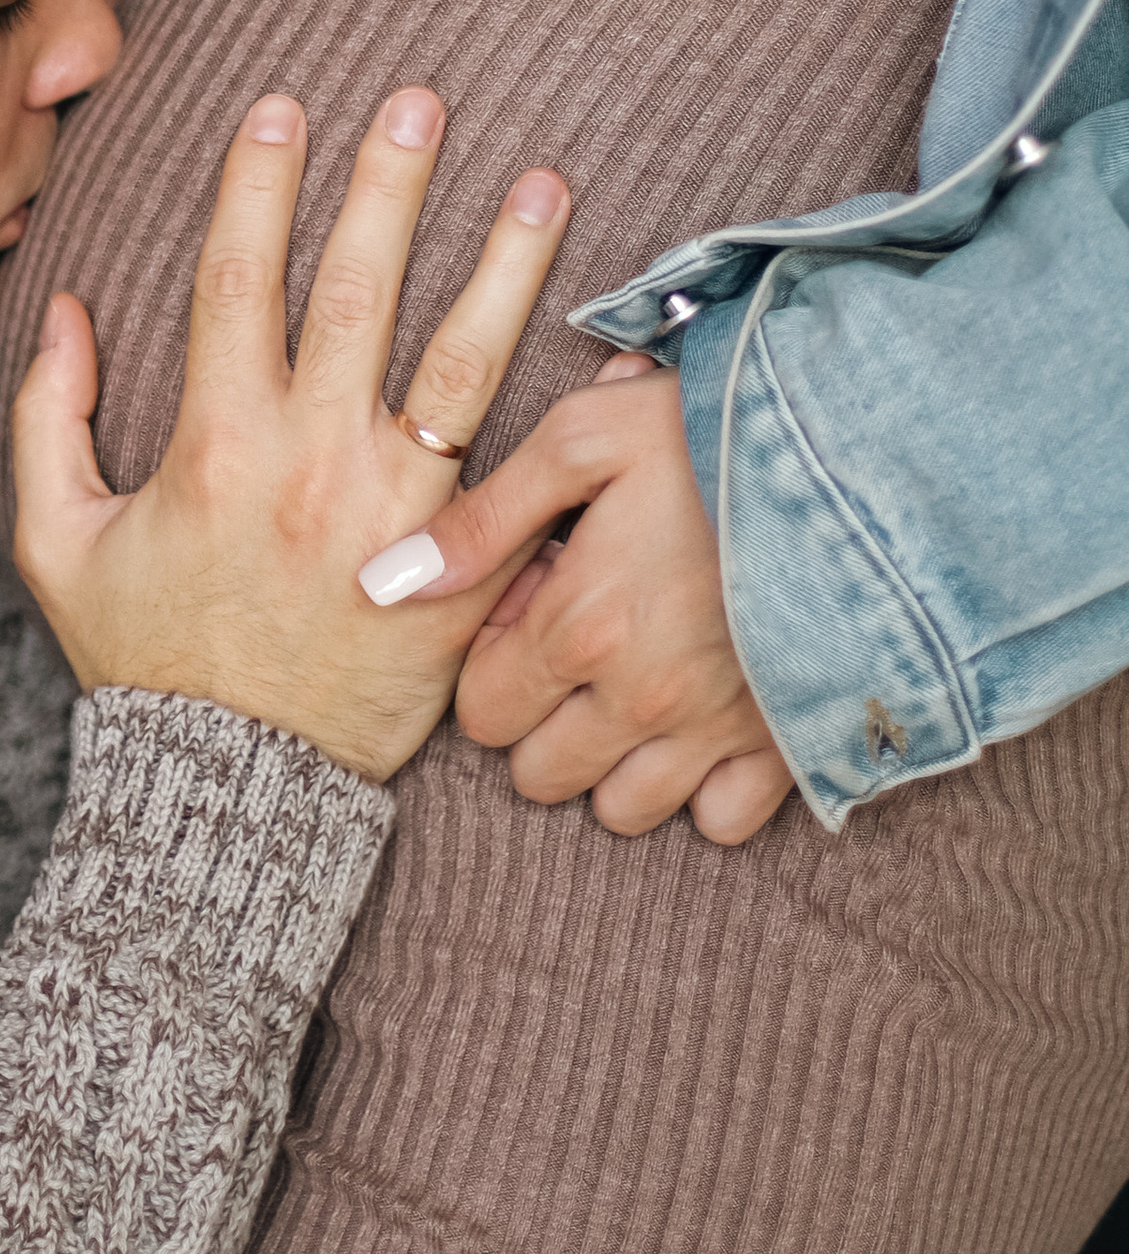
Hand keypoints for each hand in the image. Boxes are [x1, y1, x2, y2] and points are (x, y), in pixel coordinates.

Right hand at [8, 87, 571, 783]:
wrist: (232, 793)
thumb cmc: (142, 663)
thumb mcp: (55, 542)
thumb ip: (45, 419)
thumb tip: (65, 309)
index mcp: (216, 447)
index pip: (239, 281)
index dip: (257, 185)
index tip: (281, 106)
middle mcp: (313, 466)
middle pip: (360, 294)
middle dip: (388, 185)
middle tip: (421, 97)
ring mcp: (396, 517)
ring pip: (460, 365)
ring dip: (504, 264)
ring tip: (544, 180)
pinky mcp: (458, 575)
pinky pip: (518, 478)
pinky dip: (566, 408)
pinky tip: (611, 340)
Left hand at [383, 353, 795, 841]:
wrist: (871, 455)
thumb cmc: (715, 429)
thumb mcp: (582, 439)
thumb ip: (481, 519)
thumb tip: (383, 584)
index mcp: (582, 626)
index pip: (481, 711)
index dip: (493, 658)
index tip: (534, 604)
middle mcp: (643, 698)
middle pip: (539, 776)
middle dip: (540, 721)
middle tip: (583, 645)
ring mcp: (719, 733)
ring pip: (624, 812)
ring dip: (615, 762)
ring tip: (639, 684)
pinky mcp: (790, 746)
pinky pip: (723, 823)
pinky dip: (706, 788)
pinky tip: (706, 720)